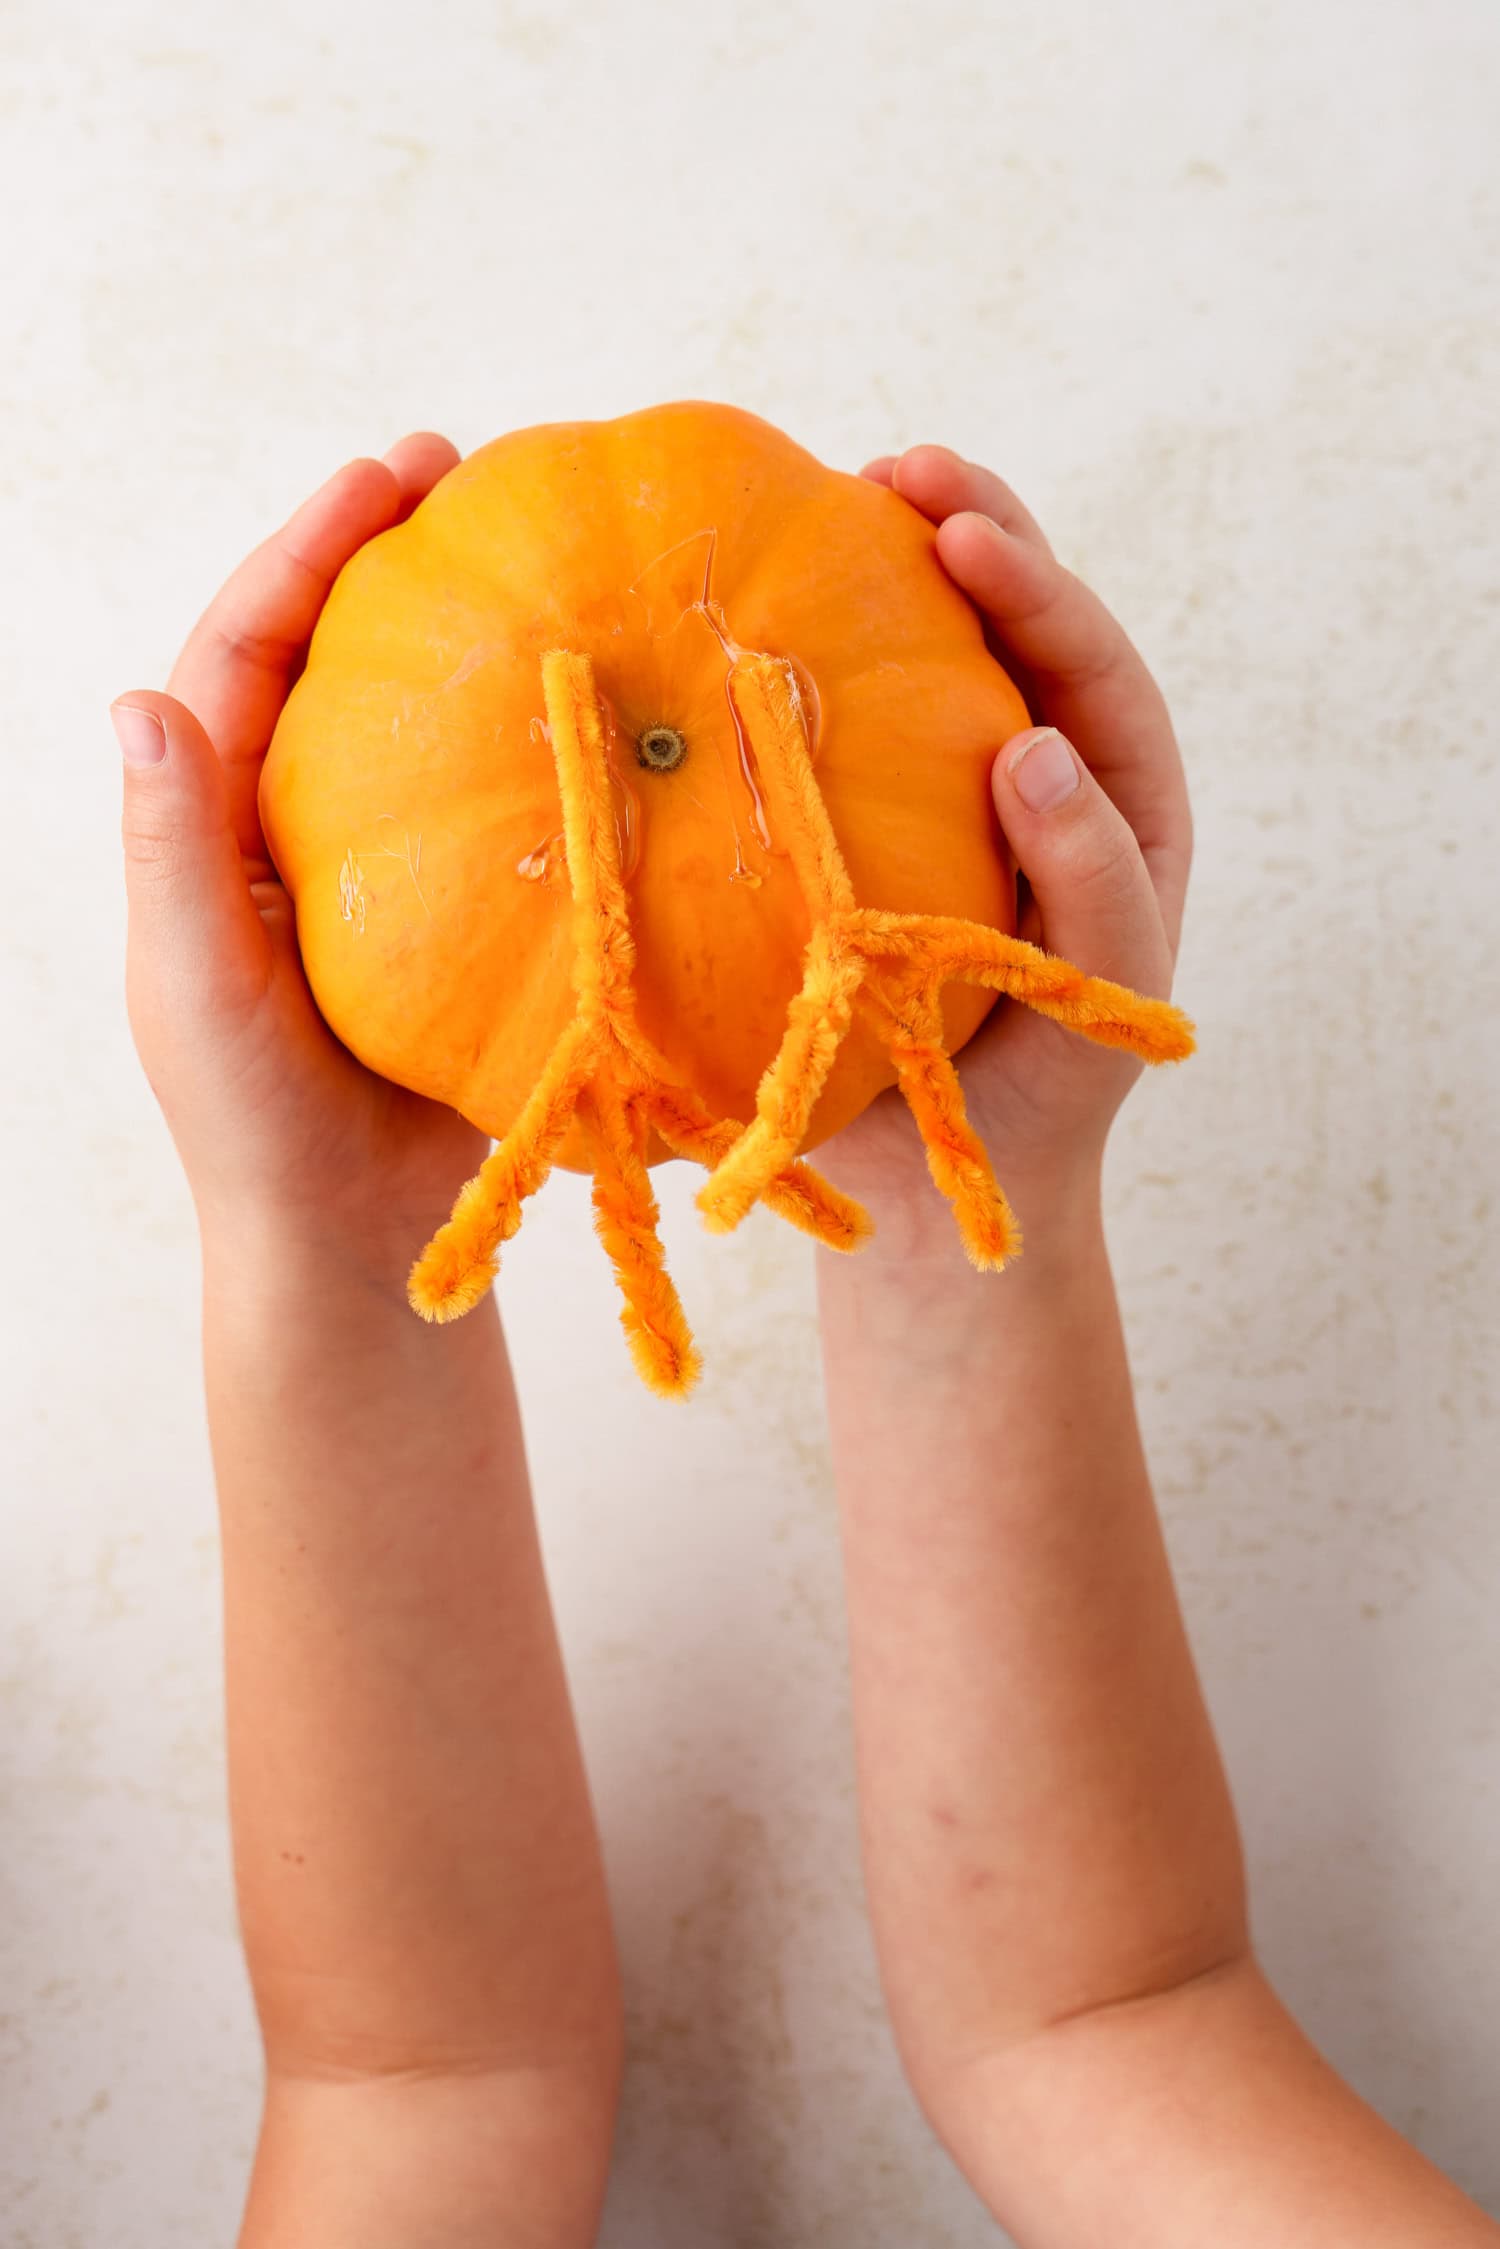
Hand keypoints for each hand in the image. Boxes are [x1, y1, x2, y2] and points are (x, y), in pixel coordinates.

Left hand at [113, 434, 486, 1255]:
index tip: (383, 478)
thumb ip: (171, 851)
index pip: (244, 653)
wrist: (350, 1241)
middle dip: (380, 557)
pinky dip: (519, 738)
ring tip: (524, 552)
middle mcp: (286, 824)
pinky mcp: (448, 916)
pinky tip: (582, 701)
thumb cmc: (252, 1124)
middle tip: (462, 475)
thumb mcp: (194, 984)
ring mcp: (372, 866)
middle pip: (327, 656)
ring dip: (454, 632)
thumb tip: (137, 703)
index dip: (304, 556)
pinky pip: (481, 802)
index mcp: (211, 823)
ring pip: (406, 719)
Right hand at [820, 444, 1192, 1235]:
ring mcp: (938, 799)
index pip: (1085, 667)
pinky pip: (835, 739)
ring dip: (881, 575)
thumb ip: (1092, 880)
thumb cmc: (1042, 1099)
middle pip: (1013, 627)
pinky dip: (801, 674)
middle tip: (896, 469)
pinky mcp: (859, 834)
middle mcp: (1032, 780)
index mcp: (1114, 801)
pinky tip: (740, 631)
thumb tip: (1033, 745)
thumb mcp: (1099, 996)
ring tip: (828, 495)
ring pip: (923, 664)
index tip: (962, 536)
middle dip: (968, 530)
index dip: (1034, 588)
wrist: (948, 1185)